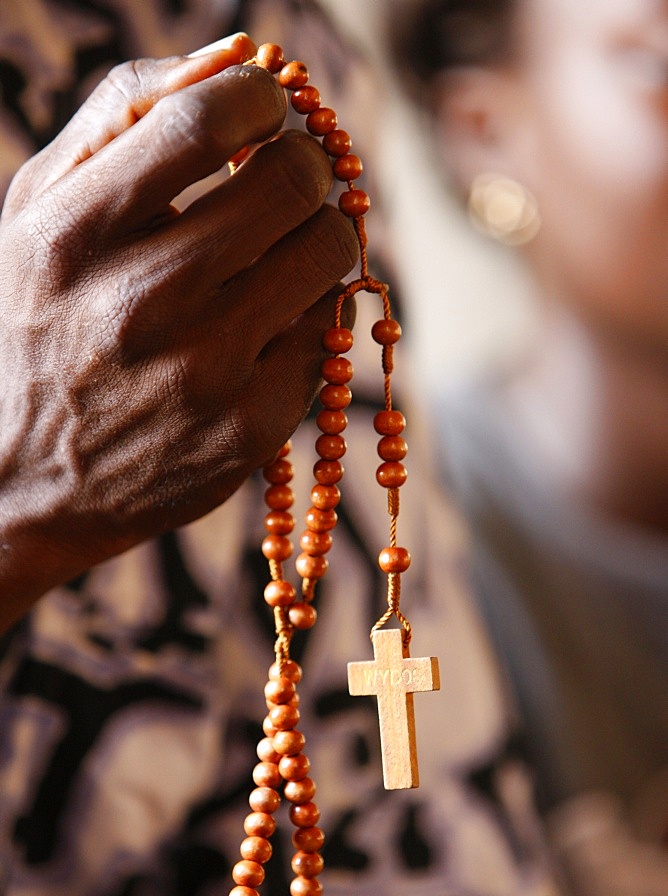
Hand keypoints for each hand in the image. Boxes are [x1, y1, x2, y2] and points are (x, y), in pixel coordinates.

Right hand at [0, 34, 357, 629]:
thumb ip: (121, 119)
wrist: (36, 481)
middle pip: (289, 181)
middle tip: (289, 172)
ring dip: (323, 229)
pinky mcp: (254, 424)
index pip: (204, 120)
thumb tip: (234, 55)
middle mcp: (142, 303)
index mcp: (74, 237)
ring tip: (285, 242)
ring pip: (329, 253)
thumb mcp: (40, 215)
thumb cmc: (43, 327)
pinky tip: (272, 316)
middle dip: (304, 161)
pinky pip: (328, 329)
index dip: (260, 95)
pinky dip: (314, 308)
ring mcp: (206, 371)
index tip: (267, 105)